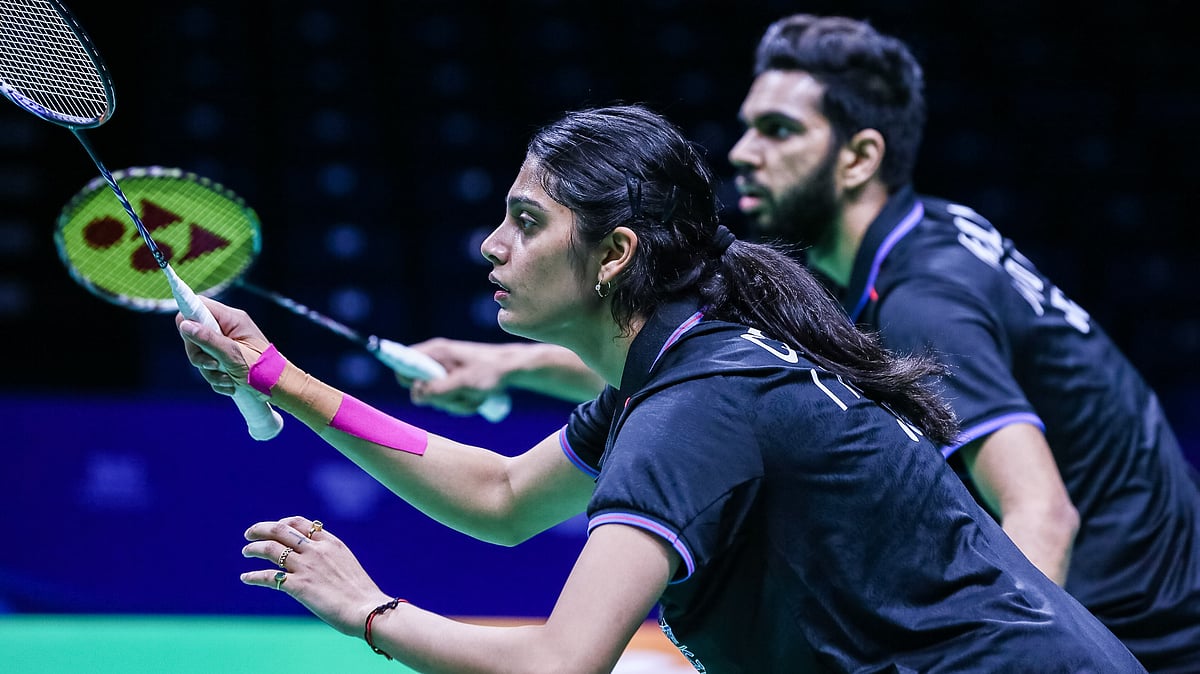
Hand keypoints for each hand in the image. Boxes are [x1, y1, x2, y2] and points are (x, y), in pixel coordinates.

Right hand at [176, 297, 270, 396]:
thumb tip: (184, 324)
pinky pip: (210, 366)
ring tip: (227, 380)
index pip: (199, 306)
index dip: (187, 318)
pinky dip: (216, 378)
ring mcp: (227, 343)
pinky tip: (230, 386)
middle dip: (199, 356)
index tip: (185, 334)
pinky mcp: (227, 358)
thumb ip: (208, 339)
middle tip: (214, 366)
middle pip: (194, 334)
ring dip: (210, 372)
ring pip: (201, 353)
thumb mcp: (232, 355)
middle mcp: (229, 328)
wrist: (281, 389)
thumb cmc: (262, 370)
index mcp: (233, 319)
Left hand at [241, 516, 390, 636]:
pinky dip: (253, 576)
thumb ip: (330, 557)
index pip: (300, 523)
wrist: (367, 609)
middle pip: (280, 529)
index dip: (283, 522)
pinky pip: (268, 577)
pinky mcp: (298, 586)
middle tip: (249, 533)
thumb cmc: (361, 593)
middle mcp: (316, 550)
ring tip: (246, 551)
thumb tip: (319, 562)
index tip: (275, 527)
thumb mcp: (347, 564)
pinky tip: (245, 578)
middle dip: (261, 529)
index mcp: (330, 543)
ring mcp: (306, 567)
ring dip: (253, 548)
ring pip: (270, 549)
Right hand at [403, 338, 510, 415]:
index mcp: (435, 352)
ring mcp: (446, 372)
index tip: (423, 391)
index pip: (404, 364)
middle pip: (420, 388)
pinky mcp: (455, 382)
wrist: (513, 369)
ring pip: (437, 398)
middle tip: (459, 396)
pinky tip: (477, 398)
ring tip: (474, 396)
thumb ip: (438, 390)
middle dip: (439, 399)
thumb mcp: (464, 383)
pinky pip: (450, 400)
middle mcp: (436, 361)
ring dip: (455, 403)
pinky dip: (463, 403)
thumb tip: (416, 395)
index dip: (407, 380)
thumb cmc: (489, 371)